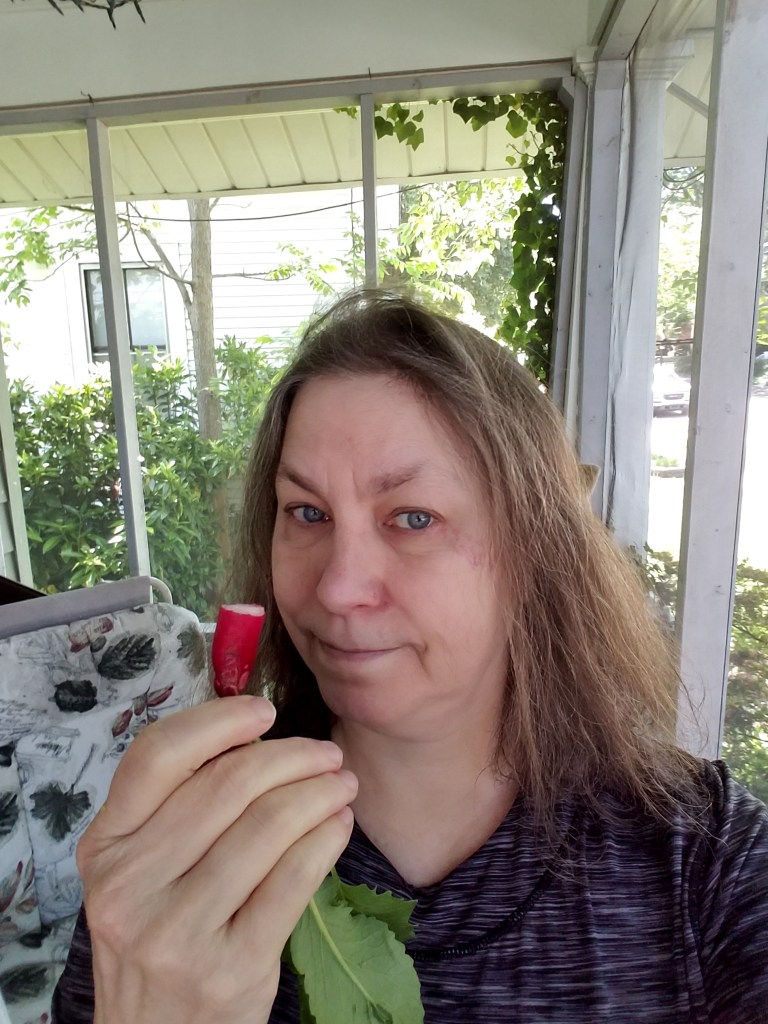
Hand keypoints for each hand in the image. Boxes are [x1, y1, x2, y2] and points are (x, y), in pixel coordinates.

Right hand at [77, 696, 356, 1023]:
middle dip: (292, 756)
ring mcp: (177, 930)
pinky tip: (338, 826)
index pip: (157, 755)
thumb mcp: (141, 875)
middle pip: (227, 783)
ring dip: (319, 792)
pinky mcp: (231, 966)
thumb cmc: (161, 939)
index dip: (217, 721)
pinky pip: (295, 876)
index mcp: (105, 847)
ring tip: (342, 784)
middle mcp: (130, 886)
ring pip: (268, 824)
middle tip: (327, 754)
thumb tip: (256, 741)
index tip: (263, 712)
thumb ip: (176, 810)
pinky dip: (327, 837)